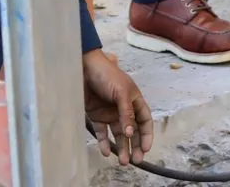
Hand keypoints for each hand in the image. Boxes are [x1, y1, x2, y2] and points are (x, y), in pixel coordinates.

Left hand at [82, 49, 152, 165]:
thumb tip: (131, 133)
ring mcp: (110, 113)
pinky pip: (102, 133)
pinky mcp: (97, 116)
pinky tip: (106, 152)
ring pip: (119, 134)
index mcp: (134, 99)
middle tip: (135, 161)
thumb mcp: (121, 91)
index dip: (147, 134)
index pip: (144, 120)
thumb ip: (127, 112)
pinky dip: (104, 143)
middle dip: (136, 146)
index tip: (146, 149)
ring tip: (123, 162)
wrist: (83, 68)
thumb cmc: (106, 75)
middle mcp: (123, 108)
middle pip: (133, 131)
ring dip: (122, 148)